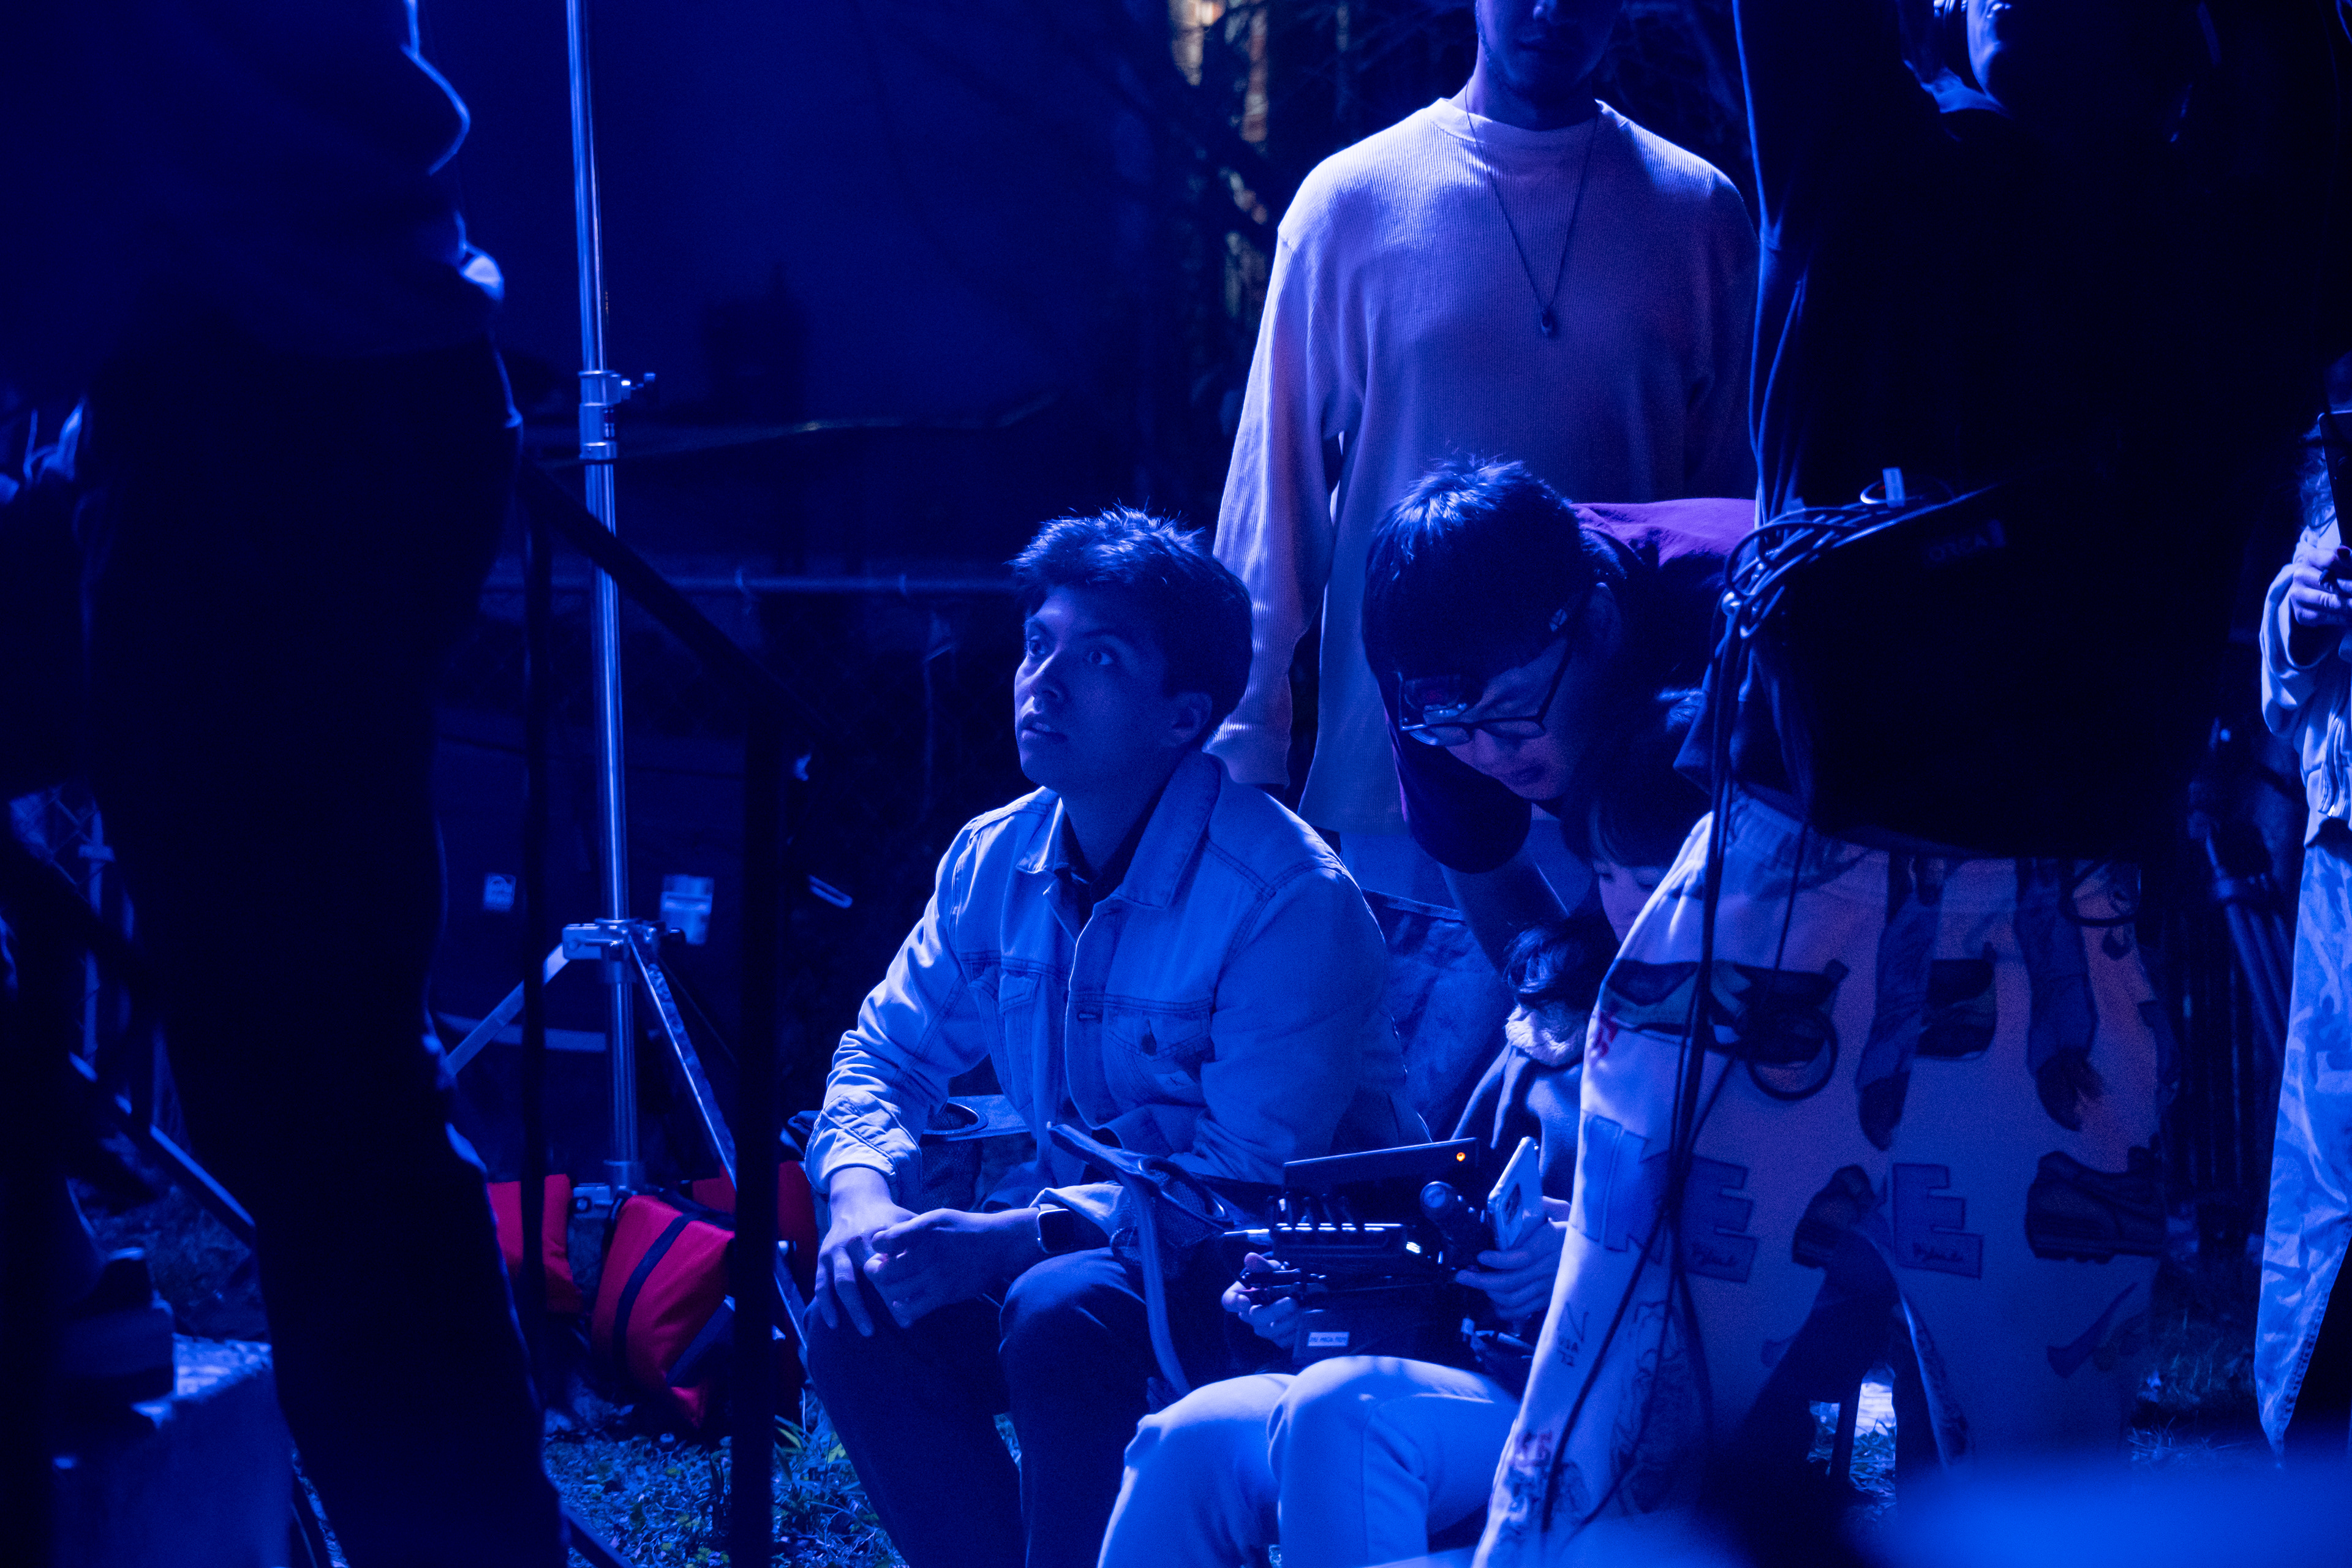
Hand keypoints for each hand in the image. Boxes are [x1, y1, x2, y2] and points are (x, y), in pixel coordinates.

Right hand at [813, 1167, 913, 1336]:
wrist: (855, 1199)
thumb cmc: (888, 1215)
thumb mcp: (904, 1219)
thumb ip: (919, 1238)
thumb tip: (943, 1262)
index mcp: (878, 1234)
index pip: (891, 1264)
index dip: (903, 1287)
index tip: (916, 1307)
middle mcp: (855, 1242)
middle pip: (870, 1276)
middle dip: (884, 1302)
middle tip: (899, 1324)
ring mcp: (836, 1251)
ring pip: (844, 1284)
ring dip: (855, 1309)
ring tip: (869, 1331)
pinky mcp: (823, 1258)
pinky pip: (822, 1285)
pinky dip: (826, 1305)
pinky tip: (834, 1324)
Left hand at [864, 1207, 1043, 1328]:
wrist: (998, 1244)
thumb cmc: (962, 1229)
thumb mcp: (936, 1217)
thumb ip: (909, 1229)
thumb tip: (881, 1243)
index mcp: (924, 1231)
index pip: (884, 1242)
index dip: (877, 1246)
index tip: (882, 1248)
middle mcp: (929, 1254)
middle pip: (885, 1271)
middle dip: (875, 1271)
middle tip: (878, 1269)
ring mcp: (937, 1276)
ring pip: (895, 1291)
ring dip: (888, 1288)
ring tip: (893, 1282)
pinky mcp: (945, 1294)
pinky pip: (913, 1308)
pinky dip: (901, 1306)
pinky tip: (901, 1300)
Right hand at [1221, 1253, 1301, 1349]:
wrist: (1287, 1294)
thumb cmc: (1272, 1281)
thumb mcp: (1268, 1270)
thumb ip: (1261, 1266)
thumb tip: (1250, 1257)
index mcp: (1241, 1296)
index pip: (1229, 1301)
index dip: (1235, 1302)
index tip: (1245, 1301)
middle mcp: (1249, 1314)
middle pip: (1255, 1317)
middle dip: (1275, 1310)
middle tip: (1292, 1302)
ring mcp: (1263, 1328)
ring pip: (1270, 1331)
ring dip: (1289, 1321)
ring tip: (1304, 1309)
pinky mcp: (1277, 1339)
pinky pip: (1284, 1340)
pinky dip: (1296, 1331)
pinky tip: (1306, 1320)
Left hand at [1456, 1199, 1571, 1327]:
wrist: (1600, 1254)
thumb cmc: (1575, 1229)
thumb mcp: (1565, 1211)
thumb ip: (1544, 1205)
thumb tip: (1521, 1201)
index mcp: (1553, 1242)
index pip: (1522, 1257)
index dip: (1499, 1260)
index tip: (1481, 1257)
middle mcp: (1551, 1268)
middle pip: (1512, 1281)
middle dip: (1482, 1280)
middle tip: (1462, 1276)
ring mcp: (1549, 1286)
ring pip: (1514, 1298)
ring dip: (1489, 1293)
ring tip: (1473, 1282)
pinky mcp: (1549, 1298)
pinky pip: (1523, 1309)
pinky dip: (1504, 1308)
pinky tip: (1492, 1300)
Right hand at [2287, 533, 2351, 628]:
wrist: (2319, 592)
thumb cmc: (2338, 574)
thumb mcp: (2343, 564)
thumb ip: (2347, 559)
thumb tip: (2343, 551)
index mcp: (2311, 557)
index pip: (2331, 559)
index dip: (2350, 566)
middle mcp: (2299, 575)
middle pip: (2331, 583)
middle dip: (2351, 589)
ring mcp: (2297, 595)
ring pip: (2327, 601)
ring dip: (2348, 605)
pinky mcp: (2300, 613)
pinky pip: (2323, 617)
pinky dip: (2342, 618)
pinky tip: (2351, 617)